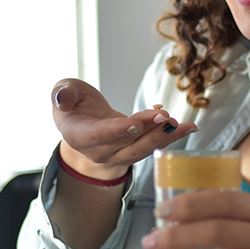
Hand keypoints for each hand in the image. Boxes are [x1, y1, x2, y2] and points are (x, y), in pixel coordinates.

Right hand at [51, 78, 196, 179]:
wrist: (82, 123)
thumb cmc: (73, 104)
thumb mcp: (64, 93)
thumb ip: (63, 94)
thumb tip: (61, 97)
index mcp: (79, 137)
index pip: (102, 135)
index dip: (121, 129)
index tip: (139, 122)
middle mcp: (99, 152)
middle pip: (127, 143)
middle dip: (149, 131)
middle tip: (167, 118)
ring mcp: (116, 156)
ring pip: (143, 149)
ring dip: (165, 137)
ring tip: (184, 125)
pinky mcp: (132, 152)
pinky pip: (152, 146)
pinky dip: (171, 138)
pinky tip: (188, 128)